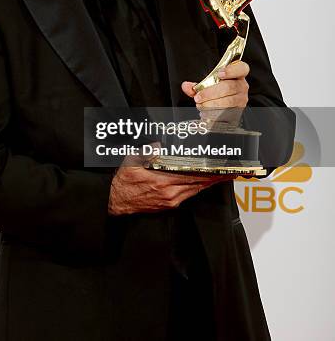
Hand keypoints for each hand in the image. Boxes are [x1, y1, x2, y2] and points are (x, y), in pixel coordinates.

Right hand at [108, 149, 234, 214]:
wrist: (116, 202)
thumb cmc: (123, 183)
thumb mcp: (130, 162)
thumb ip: (145, 152)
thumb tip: (158, 145)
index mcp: (164, 182)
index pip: (194, 176)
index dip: (212, 172)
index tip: (226, 169)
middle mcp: (171, 193)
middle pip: (200, 184)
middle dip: (216, 177)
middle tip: (232, 169)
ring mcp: (171, 200)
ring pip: (196, 189)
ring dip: (210, 181)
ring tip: (222, 173)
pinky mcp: (170, 204)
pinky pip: (189, 193)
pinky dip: (199, 186)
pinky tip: (204, 180)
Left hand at [181, 60, 249, 108]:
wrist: (222, 107)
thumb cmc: (217, 92)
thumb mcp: (206, 85)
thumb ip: (197, 85)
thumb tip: (186, 86)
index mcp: (236, 74)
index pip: (241, 68)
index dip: (231, 70)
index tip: (219, 74)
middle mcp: (241, 86)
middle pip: (229, 87)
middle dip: (211, 92)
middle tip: (199, 97)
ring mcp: (241, 99)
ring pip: (228, 101)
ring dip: (211, 104)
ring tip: (201, 105)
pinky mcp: (238, 111)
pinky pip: (227, 112)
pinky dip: (215, 113)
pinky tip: (207, 112)